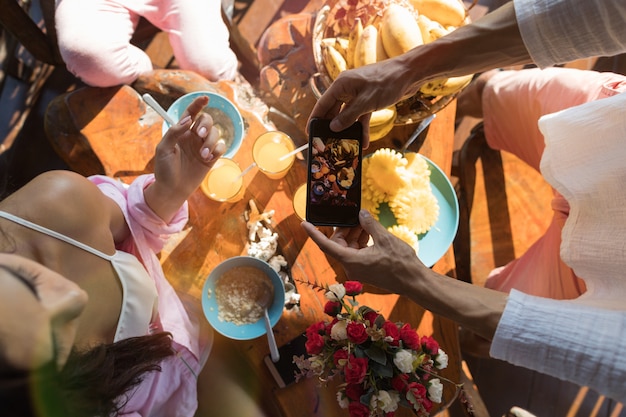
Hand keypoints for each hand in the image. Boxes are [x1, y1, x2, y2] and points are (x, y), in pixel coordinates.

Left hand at [146, 96, 225, 219]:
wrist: (172, 189)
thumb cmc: (164, 169)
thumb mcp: (163, 149)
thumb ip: (174, 132)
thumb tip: (188, 120)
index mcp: (181, 132)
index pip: (191, 113)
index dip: (198, 104)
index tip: (205, 98)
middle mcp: (194, 137)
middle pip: (207, 120)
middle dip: (206, 124)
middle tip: (200, 134)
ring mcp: (203, 147)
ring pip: (216, 133)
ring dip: (211, 141)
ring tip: (202, 154)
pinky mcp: (211, 158)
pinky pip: (221, 147)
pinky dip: (217, 150)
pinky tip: (208, 158)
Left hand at [301, 210, 424, 293]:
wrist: (414, 282)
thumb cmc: (400, 263)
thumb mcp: (385, 238)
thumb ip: (369, 225)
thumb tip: (361, 214)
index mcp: (351, 261)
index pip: (326, 245)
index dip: (313, 234)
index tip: (303, 223)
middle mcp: (351, 267)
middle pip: (338, 245)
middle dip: (344, 229)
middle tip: (353, 215)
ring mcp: (358, 270)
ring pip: (348, 248)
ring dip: (354, 235)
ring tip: (364, 222)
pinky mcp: (366, 270)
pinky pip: (357, 253)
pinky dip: (360, 242)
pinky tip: (369, 231)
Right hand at [308, 57, 418, 148]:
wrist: (410, 73)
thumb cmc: (387, 82)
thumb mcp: (366, 102)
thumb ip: (348, 116)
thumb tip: (333, 127)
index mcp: (341, 85)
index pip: (323, 104)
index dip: (315, 119)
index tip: (310, 133)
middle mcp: (347, 89)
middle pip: (334, 111)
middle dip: (331, 127)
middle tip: (326, 143)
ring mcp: (358, 94)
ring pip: (347, 115)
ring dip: (347, 130)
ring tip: (344, 146)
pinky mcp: (369, 100)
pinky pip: (361, 116)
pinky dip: (361, 128)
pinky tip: (363, 142)